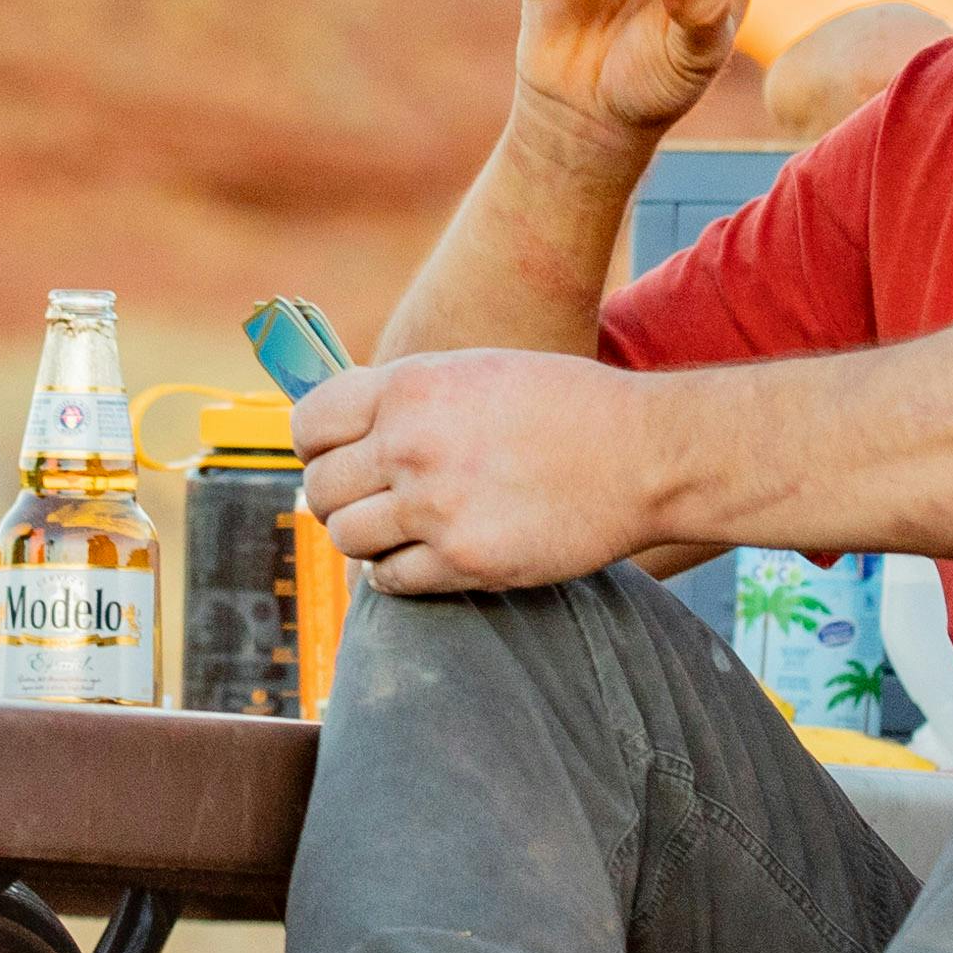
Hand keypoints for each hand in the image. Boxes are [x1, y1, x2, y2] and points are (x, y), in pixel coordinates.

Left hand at [299, 347, 671, 599]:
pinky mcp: (464, 561)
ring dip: (365, 538)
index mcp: (410, 387)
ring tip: (399, 529)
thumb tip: (346, 436)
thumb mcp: (476, 372)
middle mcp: (411, 445)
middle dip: (338, 496)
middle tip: (369, 500)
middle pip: (322, 487)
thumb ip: (410, 399)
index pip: (309, 422)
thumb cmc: (566, 407)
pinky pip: (389, 580)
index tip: (330, 456)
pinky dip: (395, 573)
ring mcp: (434, 507)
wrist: (643, 454)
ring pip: (347, 538)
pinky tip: (423, 556)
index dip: (312, 444)